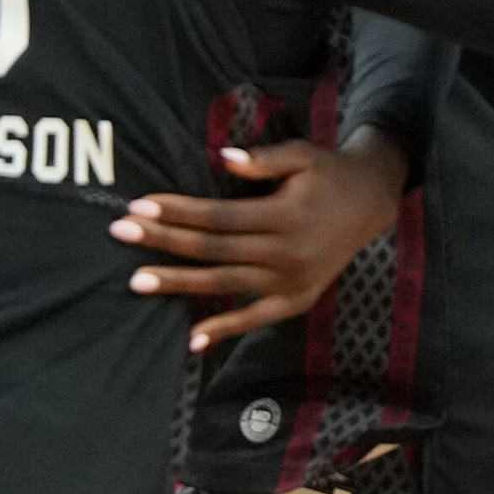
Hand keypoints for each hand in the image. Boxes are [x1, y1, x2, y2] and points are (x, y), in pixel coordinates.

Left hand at [114, 132, 408, 350]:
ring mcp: (292, 281)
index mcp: (287, 215)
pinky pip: (255, 318)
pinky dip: (225, 329)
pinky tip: (192, 338)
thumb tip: (223, 159)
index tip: (139, 206)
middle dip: (164, 241)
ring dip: (179, 282)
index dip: (177, 212)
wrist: (373, 203)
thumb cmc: (328, 174)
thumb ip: (263, 159)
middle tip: (120, 232)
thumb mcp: (302, 155)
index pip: (219, 216)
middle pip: (214, 249)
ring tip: (137, 280)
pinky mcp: (297, 300)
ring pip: (225, 283)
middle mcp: (288, 253)